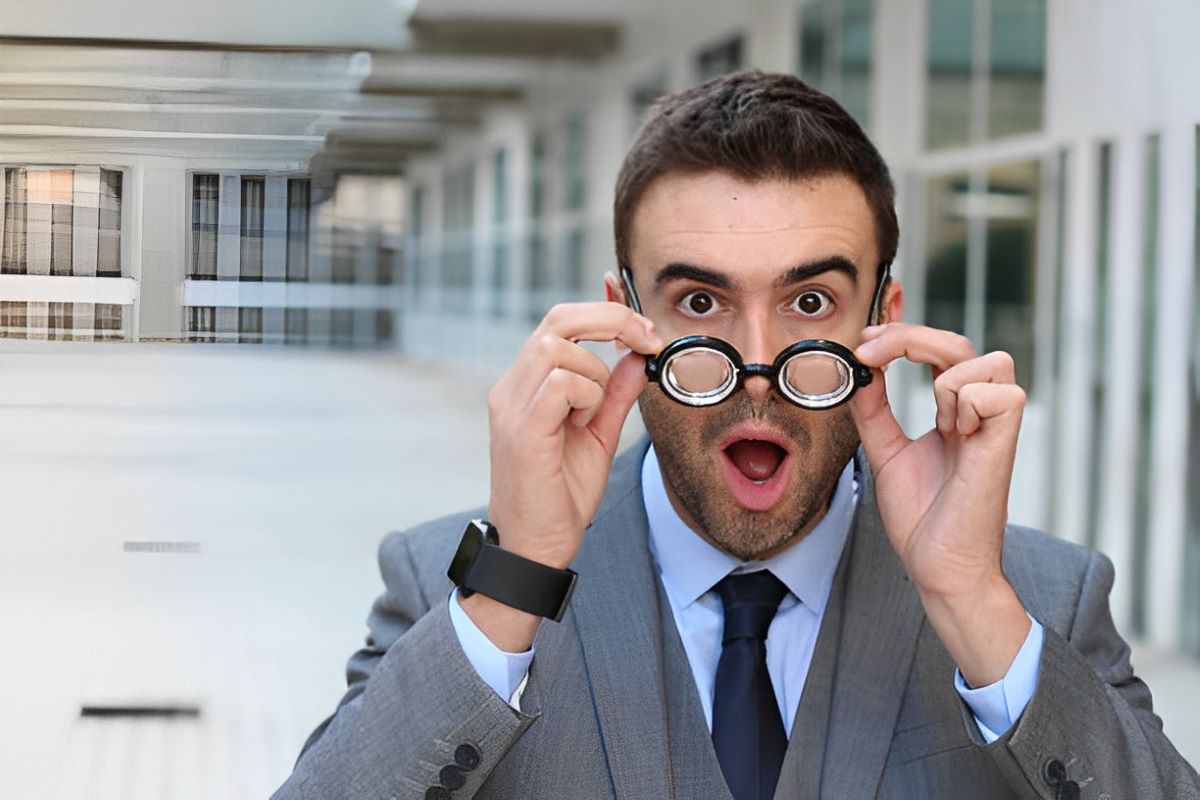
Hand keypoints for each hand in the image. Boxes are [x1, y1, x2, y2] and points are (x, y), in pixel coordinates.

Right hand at [487, 302, 662, 568]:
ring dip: (595, 372)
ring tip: (595, 412)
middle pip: (558, 319)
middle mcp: (512, 388)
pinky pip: (558, 384)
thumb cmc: (559, 496)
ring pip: (558, 348)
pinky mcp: (521, 431)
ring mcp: (512, 407)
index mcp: (527, 384)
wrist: (535, 547)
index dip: (606, 310)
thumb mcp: (599, 435)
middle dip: (612, 320)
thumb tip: (638, 355)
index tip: (644, 328)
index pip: (560, 320)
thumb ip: (615, 394)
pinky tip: (585, 423)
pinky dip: (586, 395)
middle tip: (646, 341)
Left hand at [850, 323, 1030, 686]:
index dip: (905, 333)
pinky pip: (996, 392)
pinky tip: (959, 435)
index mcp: (953, 413)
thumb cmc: (921, 518)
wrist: (937, 566)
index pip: (939, 351)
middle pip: (958, 342)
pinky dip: (967, 404)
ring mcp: (994, 425)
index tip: (868, 333)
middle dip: (909, 337)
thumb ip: (874, 410)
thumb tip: (858, 370)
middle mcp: (977, 413)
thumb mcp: (885, 451)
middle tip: (869, 350)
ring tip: (938, 426)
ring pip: (984, 359)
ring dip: (945, 383)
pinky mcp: (1005, 441)